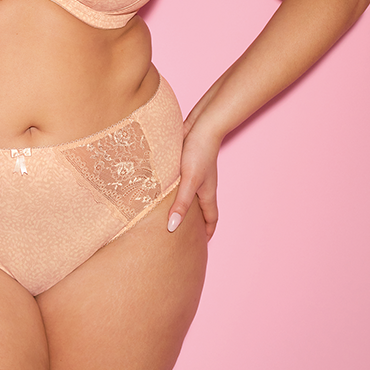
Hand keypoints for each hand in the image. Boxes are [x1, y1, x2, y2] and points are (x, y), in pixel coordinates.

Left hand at [166, 120, 219, 239]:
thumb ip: (181, 204)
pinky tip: (159, 188)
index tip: (200, 244)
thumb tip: (172, 227)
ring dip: (182, 204)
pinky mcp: (185, 163)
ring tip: (167, 213)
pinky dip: (173, 188)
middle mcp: (202, 186)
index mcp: (207, 194)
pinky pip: (180, 181)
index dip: (207, 232)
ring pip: (189, 194)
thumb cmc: (199, 153)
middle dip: (193, 222)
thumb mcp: (189, 181)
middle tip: (181, 233)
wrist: (202, 125)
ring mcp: (194, 174)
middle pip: (199, 209)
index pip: (211, 219)